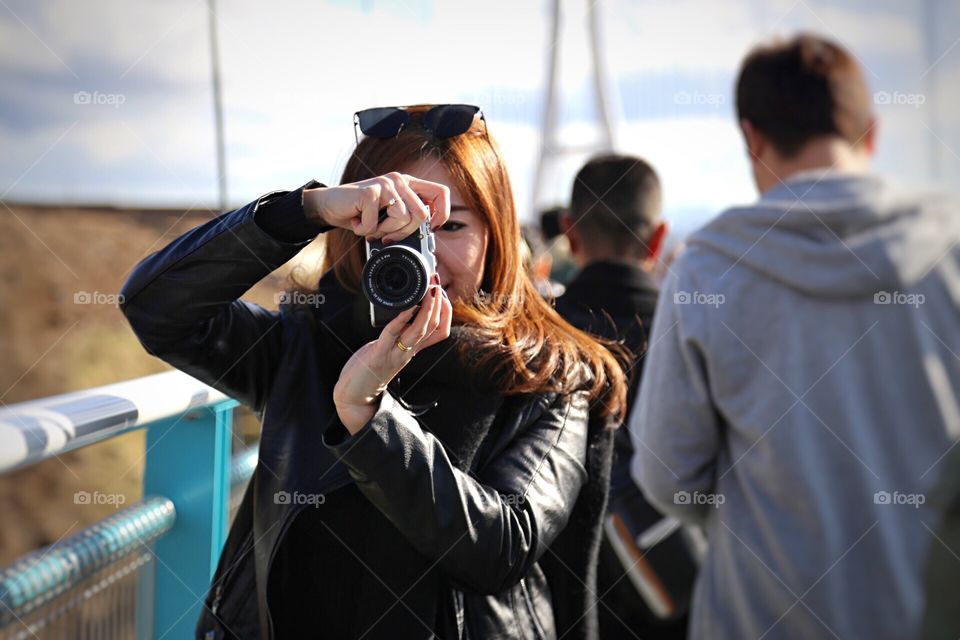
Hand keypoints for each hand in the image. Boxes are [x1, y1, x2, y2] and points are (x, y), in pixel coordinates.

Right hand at [303, 172, 450, 243]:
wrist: (329, 205)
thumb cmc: (360, 213)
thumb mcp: (388, 216)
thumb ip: (407, 219)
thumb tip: (427, 235)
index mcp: (408, 184)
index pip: (440, 192)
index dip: (442, 213)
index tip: (432, 229)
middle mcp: (399, 180)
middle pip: (421, 214)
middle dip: (404, 233)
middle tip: (386, 236)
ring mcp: (385, 184)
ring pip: (402, 220)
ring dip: (383, 232)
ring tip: (369, 226)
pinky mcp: (370, 192)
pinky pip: (377, 224)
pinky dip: (365, 231)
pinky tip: (357, 222)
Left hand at [333, 278, 451, 433]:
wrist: (355, 397)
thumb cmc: (370, 370)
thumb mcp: (392, 349)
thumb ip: (400, 334)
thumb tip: (406, 311)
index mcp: (413, 349)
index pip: (441, 331)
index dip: (446, 312)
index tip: (443, 294)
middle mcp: (409, 352)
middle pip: (434, 328)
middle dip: (439, 304)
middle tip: (437, 285)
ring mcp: (395, 354)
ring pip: (420, 331)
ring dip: (427, 309)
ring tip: (429, 291)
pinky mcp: (378, 355)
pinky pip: (393, 335)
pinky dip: (401, 319)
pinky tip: (406, 307)